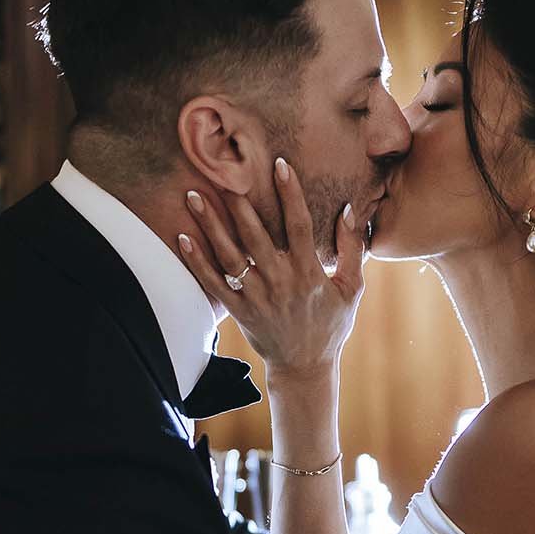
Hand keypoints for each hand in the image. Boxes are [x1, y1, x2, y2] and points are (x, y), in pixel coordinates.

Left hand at [177, 159, 366, 377]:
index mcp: (309, 274)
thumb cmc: (331, 325)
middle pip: (256, 237)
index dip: (290, 194)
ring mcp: (257, 298)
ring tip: (194, 196)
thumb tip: (349, 210)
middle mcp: (281, 283)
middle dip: (239, 205)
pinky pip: (214, 284)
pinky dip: (197, 262)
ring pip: (230, 257)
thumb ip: (352, 250)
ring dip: (210, 226)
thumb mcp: (352, 289)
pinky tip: (182, 238)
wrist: (305, 368)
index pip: (299, 226)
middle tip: (223, 174)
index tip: (279, 165)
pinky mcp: (239, 312)